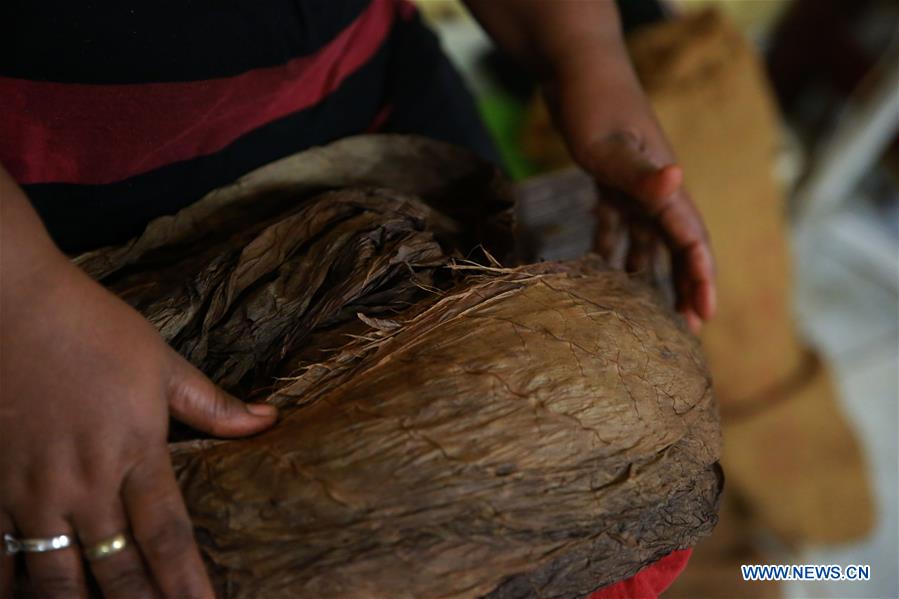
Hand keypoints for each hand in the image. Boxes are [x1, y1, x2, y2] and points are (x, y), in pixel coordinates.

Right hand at [0, 255, 276, 596]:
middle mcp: (85, 484)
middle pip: (117, 570)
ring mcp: (31, 492)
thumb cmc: (93, 329)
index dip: (188, 584)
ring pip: (53, 578)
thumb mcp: (163, 364)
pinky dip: (10, 587)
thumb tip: (269, 420)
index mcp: (136, 453)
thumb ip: (213, 406)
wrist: (12, 304)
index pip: (169, 537)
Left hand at [545, 40, 715, 331]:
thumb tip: (677, 182)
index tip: (705, 315)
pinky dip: (611, 247)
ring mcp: (633, 186)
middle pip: (676, 246)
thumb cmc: (594, 103)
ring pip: (647, 239)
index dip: (700, 278)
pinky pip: (616, 223)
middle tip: (686, 328)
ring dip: (648, 273)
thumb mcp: (610, 143)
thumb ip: (639, 171)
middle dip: (684, 286)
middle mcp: (655, 190)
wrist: (577, 68)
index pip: (690, 239)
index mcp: (663, 186)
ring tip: (645, 312)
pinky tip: (598, 270)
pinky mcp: (610, 180)